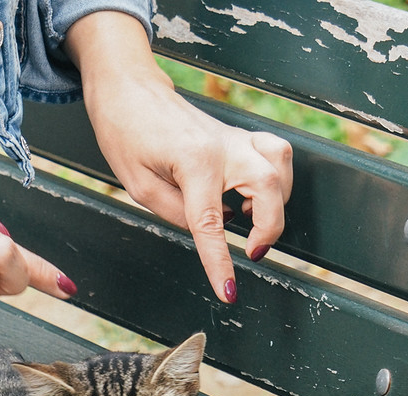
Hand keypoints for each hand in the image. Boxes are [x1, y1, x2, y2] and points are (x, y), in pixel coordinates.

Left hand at [65, 12, 292, 302]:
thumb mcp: (138, 185)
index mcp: (193, 161)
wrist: (131, 91)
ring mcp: (235, 139)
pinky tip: (251, 196)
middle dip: (270, 227)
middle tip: (251, 250)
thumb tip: (210, 230)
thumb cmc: (127, 134)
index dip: (221, 263)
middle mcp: (222, 147)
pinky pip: (275, 155)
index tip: (228, 292)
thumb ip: (175, 213)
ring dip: (276, 201)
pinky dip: (275, 180)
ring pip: (281, 166)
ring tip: (248, 217)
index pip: (212, 223)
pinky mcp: (238, 138)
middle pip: (270, 186)